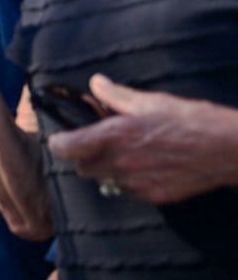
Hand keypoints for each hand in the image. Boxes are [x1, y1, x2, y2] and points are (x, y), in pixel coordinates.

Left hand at [48, 76, 237, 203]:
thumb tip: (94, 83)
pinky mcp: (154, 196)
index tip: (62, 138)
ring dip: (106, 170)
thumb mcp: (151, 101)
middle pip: (82, 168)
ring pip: (104, 182)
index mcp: (115, 136)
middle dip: (84, 157)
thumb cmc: (192, 119)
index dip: (59, 144)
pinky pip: (128, 192)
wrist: (228, 149)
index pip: (66, 148)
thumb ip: (116, 95)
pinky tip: (146, 167)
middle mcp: (121, 163)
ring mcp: (137, 183)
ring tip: (125, 155)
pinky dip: (129, 182)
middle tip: (98, 144)